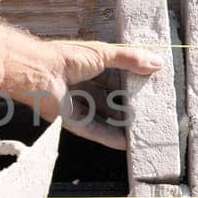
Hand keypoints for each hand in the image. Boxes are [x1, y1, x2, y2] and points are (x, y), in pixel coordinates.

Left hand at [0, 27, 163, 148]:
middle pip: (109, 98)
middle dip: (127, 105)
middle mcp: (82, 85)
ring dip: (120, 124)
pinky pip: (93, 131)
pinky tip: (125, 143)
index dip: (130, 82)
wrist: (40, 73)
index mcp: (87, 66)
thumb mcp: (104, 53)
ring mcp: (76, 104)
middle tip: (149, 112)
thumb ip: (130, 59)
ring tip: (142, 131)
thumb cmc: (67, 58)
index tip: (149, 88)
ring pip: (102, 117)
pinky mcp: (70, 121)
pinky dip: (109, 137)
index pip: (114, 76)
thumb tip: (157, 63)